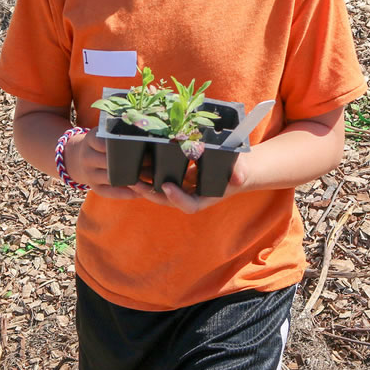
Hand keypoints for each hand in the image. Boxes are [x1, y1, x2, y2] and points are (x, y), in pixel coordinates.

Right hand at [64, 130, 144, 199]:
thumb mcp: (103, 133)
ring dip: (131, 179)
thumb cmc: (101, 144)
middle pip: (110, 161)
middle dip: (131, 162)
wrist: (80, 158)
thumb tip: (145, 134)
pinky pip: (111, 193)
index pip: (106, 140)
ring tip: (150, 177)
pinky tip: (141, 191)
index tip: (142, 143)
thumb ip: (119, 132)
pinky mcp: (94, 188)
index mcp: (90, 140)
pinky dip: (127, 193)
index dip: (123, 143)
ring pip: (112, 178)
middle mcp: (87, 157)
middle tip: (152, 160)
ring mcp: (89, 174)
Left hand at [128, 154, 251, 213]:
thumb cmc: (239, 170)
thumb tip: (239, 178)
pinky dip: (149, 175)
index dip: (177, 198)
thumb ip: (239, 172)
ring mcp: (183, 189)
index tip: (167, 187)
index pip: (189, 205)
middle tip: (136, 183)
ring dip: (145, 185)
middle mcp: (192, 196)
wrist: (237, 169)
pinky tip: (136, 165)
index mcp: (205, 198)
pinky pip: (161, 180)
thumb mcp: (241, 169)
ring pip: (161, 191)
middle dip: (152, 193)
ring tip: (129, 176)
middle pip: (168, 200)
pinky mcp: (178, 179)